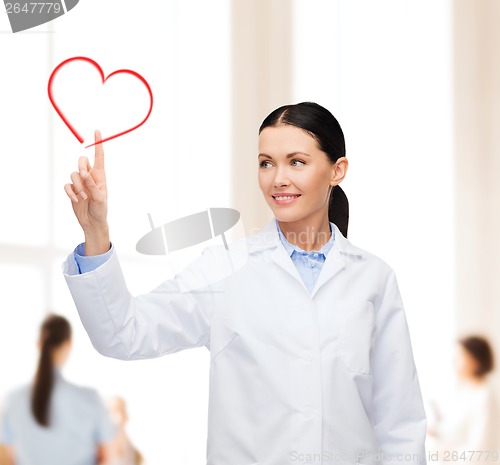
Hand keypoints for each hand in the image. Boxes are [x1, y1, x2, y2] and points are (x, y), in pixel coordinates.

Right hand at [64, 130, 109, 254]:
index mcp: (100, 176)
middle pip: (81, 161)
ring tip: (83, 197)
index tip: (98, 131)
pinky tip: (75, 200)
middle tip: (85, 179)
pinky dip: (70, 192)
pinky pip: (66, 185)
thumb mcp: (100, 198)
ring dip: (77, 186)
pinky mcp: (72, 190)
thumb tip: (84, 172)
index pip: (99, 156)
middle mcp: (90, 176)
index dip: (98, 144)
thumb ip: (92, 185)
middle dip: (81, 168)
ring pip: (73, 174)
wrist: (92, 222)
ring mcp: (80, 183)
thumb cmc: (101, 209)